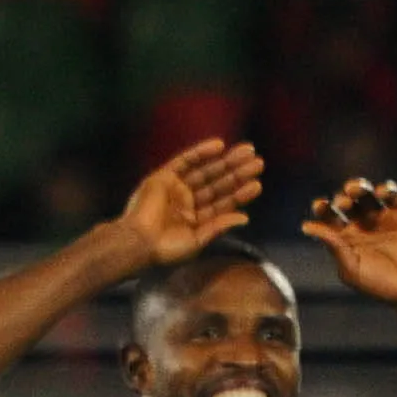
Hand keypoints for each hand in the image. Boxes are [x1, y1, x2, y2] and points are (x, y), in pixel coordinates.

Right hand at [120, 138, 263, 264]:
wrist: (138, 243)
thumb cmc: (165, 250)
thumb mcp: (197, 241)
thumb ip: (219, 226)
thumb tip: (245, 218)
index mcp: (196, 220)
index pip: (222, 203)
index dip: (239, 194)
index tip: (257, 184)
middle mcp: (187, 203)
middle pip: (217, 184)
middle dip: (237, 173)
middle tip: (258, 162)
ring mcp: (175, 188)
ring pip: (205, 171)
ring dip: (225, 161)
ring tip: (247, 151)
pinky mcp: (163, 177)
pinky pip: (185, 160)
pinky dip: (201, 152)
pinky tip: (219, 146)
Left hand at [301, 178, 396, 304]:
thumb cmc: (380, 284)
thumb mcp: (351, 268)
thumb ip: (333, 245)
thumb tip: (306, 226)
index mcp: (345, 238)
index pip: (329, 218)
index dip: (323, 208)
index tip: (319, 205)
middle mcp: (362, 225)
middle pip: (347, 202)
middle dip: (342, 198)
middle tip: (343, 203)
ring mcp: (382, 218)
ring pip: (367, 195)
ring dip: (359, 187)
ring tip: (355, 189)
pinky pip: (392, 196)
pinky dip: (386, 190)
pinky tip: (381, 192)